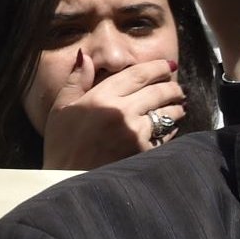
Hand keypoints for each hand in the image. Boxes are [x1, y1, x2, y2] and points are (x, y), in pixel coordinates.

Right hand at [29, 54, 185, 170]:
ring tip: (179, 106)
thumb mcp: (60, 109)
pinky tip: (170, 128)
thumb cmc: (62, 146)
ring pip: (166, 112)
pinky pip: (166, 136)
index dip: (158, 67)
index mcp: (101, 97)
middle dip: (172, 87)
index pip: (138, 74)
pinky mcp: (143, 152)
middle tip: (177, 88)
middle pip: (158, 91)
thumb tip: (85, 56)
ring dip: (176, 107)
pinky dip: (170, 129)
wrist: (66, 182)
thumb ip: (76, 80)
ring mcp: (135, 133)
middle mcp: (122, 112)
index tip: (168, 65)